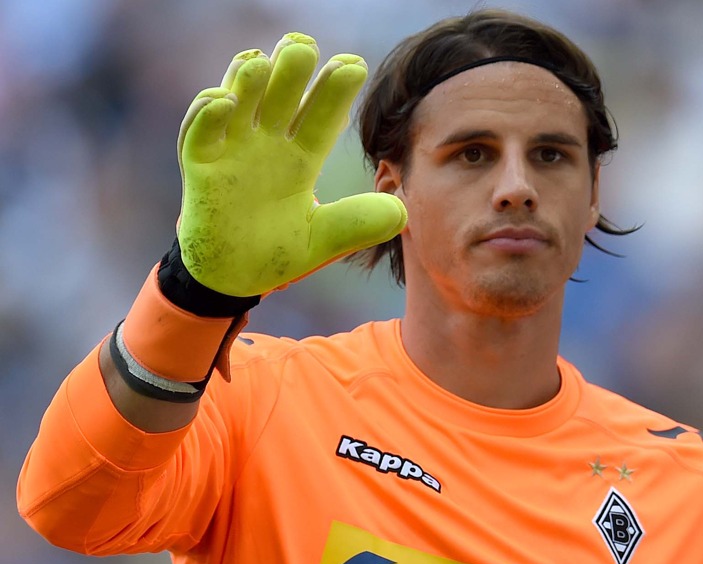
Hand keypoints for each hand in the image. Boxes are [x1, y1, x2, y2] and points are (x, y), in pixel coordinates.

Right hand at [176, 33, 406, 296]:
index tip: (354, 66)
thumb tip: (402, 212)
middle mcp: (266, 144)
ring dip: (249, 81)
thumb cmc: (276, 252)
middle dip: (292, 70)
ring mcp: (231, 150)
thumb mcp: (322, 240)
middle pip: (281, 97)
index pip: (320, 117)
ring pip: (239, 102)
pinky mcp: (200, 165)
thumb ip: (357, 224)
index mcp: (300, 158)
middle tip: (305, 46)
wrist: (231, 277)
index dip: (335, 92)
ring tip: (263, 61)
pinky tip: (223, 100)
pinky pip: (200, 133)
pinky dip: (207, 114)